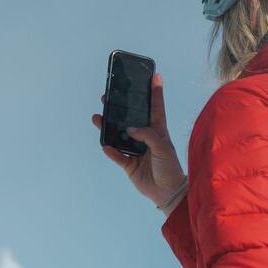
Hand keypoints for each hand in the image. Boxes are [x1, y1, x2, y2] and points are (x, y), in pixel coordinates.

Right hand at [93, 72, 183, 207]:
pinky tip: (106, 145)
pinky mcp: (129, 164)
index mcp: (158, 131)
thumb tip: (130, 129)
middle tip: (109, 97)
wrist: (167, 192)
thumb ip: (147, 135)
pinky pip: (117, 156)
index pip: (156, 108)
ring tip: (98, 117)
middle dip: (121, 108)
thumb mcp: (162, 147)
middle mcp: (145, 138)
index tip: (154, 76)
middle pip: (131, 119)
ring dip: (109, 127)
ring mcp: (136, 150)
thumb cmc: (170, 167)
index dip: (155, 92)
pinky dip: (111, 151)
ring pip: (119, 135)